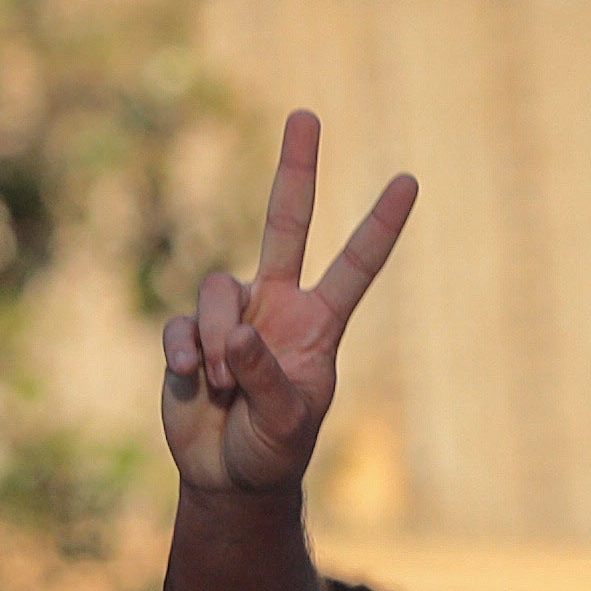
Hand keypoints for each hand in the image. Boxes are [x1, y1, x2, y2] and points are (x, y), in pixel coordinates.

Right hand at [163, 108, 416, 501]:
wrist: (228, 476)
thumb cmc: (272, 449)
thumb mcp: (285, 422)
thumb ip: (267, 377)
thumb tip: (237, 332)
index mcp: (318, 324)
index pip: (355, 267)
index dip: (380, 225)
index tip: (410, 181)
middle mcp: (276, 306)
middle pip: (285, 225)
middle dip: (296, 170)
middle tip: (306, 114)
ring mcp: (231, 315)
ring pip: (216, 290)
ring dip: (217, 339)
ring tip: (221, 385)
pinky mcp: (189, 333)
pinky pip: (180, 325)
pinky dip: (184, 351)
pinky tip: (190, 379)